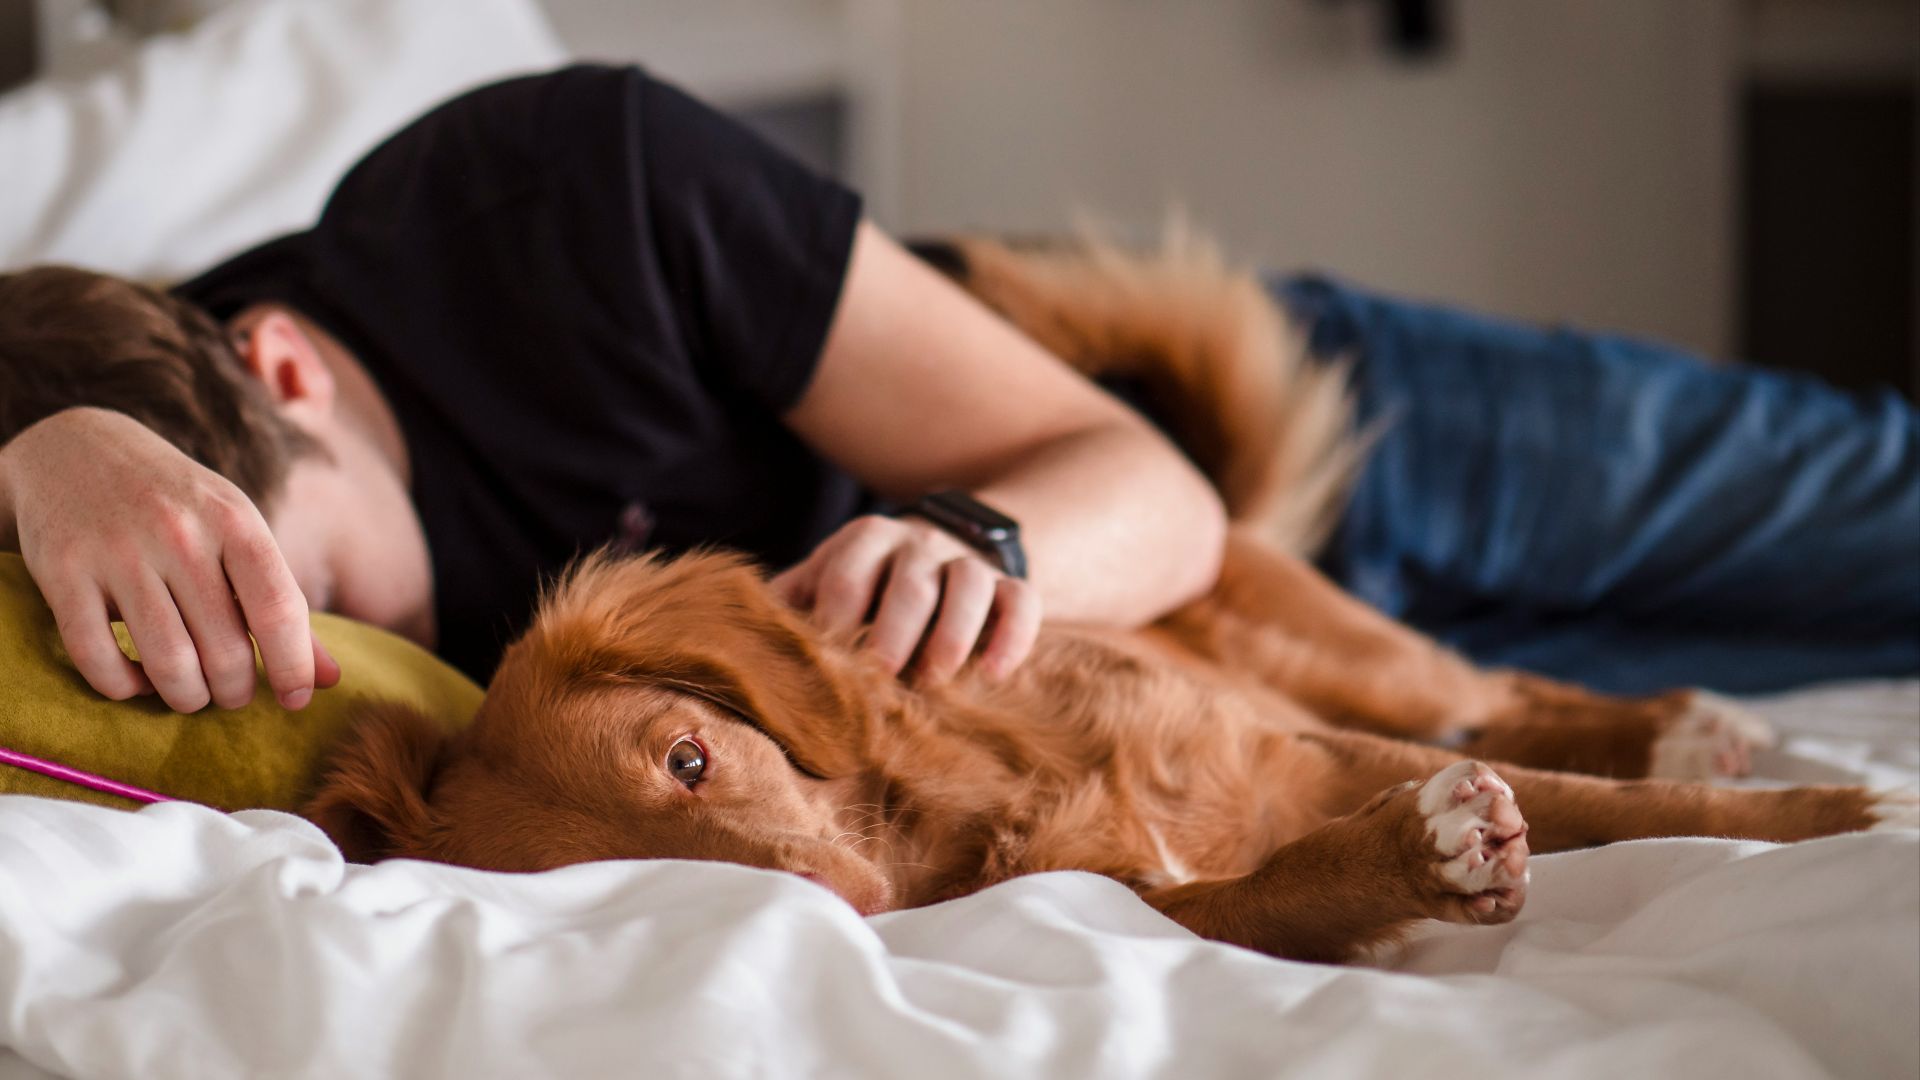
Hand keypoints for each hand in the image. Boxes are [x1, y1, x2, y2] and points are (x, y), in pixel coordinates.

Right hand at [0, 408, 339, 711]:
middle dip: (235, 691)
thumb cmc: (179, 505)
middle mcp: (179, 534)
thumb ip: (282, 604)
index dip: (293, 667)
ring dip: (186, 697)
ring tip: (192, 693)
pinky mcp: (62, 572)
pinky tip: (136, 679)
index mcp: (234, 521)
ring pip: (167, 663)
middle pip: (225, 651)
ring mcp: (117, 552)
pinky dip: (122, 687)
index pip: (279, 609)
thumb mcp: (238, 533)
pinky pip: (98, 659)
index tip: (295, 699)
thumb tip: (331, 680)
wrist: (77, 447)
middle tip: (232, 694)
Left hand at [771, 514, 1039, 683]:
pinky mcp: (1010, 585)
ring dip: (953, 633)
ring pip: (970, 584)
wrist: (940, 551)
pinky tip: (993, 676)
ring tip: (935, 680)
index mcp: (865, 539)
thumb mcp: (825, 579)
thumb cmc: (866, 584)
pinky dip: (1012, 637)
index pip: (847, 573)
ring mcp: (968, 562)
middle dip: (894, 630)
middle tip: (880, 675)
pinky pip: (1022, 602)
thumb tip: (744, 645)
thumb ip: (791, 603)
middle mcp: (919, 544)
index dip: (836, 618)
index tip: (827, 660)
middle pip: (911, 581)